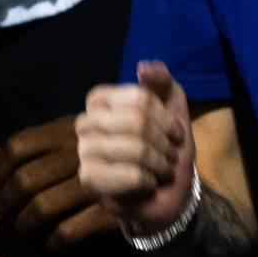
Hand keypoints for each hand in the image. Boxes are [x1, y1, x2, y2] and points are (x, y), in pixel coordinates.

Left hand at [0, 113, 116, 250]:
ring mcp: (98, 181)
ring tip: (27, 232)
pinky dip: (52, 242)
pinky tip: (52, 242)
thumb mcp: (89, 131)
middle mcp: (83, 152)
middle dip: (6, 207)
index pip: (17, 147)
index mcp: (72, 129)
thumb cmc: (117, 154)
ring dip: (25, 228)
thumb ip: (45, 139)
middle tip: (8, 217)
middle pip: (23, 182)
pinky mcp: (110, 211)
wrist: (168, 180)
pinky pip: (65, 232)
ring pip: (40, 209)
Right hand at [76, 60, 194, 234]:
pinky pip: (130, 174)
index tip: (173, 129)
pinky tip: (148, 183)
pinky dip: (149, 179)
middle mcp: (87, 123)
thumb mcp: (173, 103)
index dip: (164, 115)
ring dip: (160, 161)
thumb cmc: (167, 142)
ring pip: (134, 148)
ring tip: (163, 168)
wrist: (169, 188)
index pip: (139, 98)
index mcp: (102, 101)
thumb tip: (142, 68)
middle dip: (163, 139)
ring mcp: (84, 152)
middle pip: (136, 121)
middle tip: (170, 152)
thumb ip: (162, 80)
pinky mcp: (88, 180)